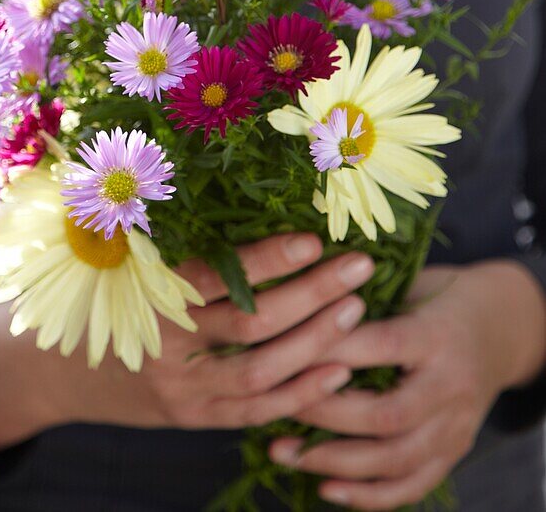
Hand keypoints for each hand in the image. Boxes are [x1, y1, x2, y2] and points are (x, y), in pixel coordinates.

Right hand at [0, 231, 374, 456]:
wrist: (54, 372)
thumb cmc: (97, 294)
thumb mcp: (119, 257)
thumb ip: (168, 233)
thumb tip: (233, 177)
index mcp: (144, 292)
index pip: (215, 276)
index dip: (266, 259)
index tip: (312, 237)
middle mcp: (164, 343)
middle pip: (251, 324)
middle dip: (311, 294)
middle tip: (357, 265)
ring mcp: (181, 390)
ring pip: (261, 371)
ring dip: (316, 341)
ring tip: (356, 308)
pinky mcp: (195, 417)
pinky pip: (256, 411)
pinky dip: (300, 393)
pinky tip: (339, 367)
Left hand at [269, 261, 545, 509]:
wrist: (501, 327)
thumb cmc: (438, 295)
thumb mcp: (408, 283)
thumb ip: (364, 299)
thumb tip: (294, 306)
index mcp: (438, 334)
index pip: (382, 346)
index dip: (328, 350)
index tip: (278, 348)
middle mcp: (452, 386)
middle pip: (386, 414)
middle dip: (322, 415)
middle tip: (272, 404)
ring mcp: (457, 426)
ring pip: (394, 459)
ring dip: (332, 462)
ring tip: (280, 451)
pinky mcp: (454, 451)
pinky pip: (411, 485)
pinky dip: (368, 495)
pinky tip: (327, 488)